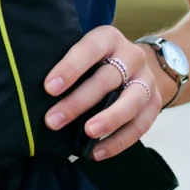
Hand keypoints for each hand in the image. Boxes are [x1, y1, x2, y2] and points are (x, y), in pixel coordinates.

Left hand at [43, 25, 163, 160]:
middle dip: (78, 101)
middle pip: (106, 79)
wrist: (138, 63)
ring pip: (129, 102)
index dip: (69, 68)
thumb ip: (68, 63)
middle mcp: (131, 55)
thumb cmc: (97, 59)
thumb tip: (34, 88)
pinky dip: (119, 141)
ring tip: (86, 134)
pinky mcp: (155, 104)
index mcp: (108, 37)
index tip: (48, 88)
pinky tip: (97, 152)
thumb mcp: (85, 50)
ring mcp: (146, 80)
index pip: (89, 49)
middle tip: (53, 120)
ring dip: (107, 120)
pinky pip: (140, 126)